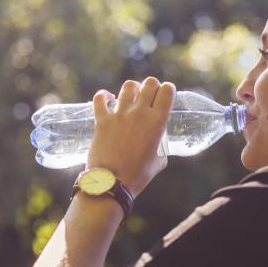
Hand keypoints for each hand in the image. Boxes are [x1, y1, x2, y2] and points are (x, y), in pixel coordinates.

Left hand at [87, 77, 175, 197]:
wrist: (111, 184)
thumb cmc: (137, 176)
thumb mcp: (159, 161)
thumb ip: (161, 147)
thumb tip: (159, 143)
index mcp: (157, 122)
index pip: (167, 90)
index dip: (168, 89)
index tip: (165, 94)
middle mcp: (140, 113)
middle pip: (149, 83)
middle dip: (151, 86)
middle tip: (148, 95)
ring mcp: (120, 115)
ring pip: (128, 86)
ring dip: (132, 89)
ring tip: (130, 97)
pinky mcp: (102, 120)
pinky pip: (100, 98)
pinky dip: (103, 96)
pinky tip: (107, 99)